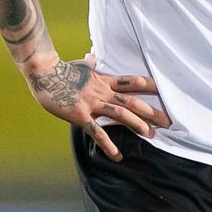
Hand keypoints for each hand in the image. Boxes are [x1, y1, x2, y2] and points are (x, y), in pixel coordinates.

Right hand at [27, 54, 169, 160]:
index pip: (131, 81)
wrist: (44, 72)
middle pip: (132, 101)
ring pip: (120, 113)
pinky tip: (117, 156)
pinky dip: (108, 145)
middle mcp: (102, 92)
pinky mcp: (81, 115)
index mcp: (103, 80)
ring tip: (151, 134)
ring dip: (137, 124)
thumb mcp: (80, 65)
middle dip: (151, 111)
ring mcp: (92, 103)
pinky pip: (97, 132)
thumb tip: (92, 56)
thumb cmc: (60, 69)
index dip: (148, 85)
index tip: (163, 90)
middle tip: (167, 121)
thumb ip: (90, 64)